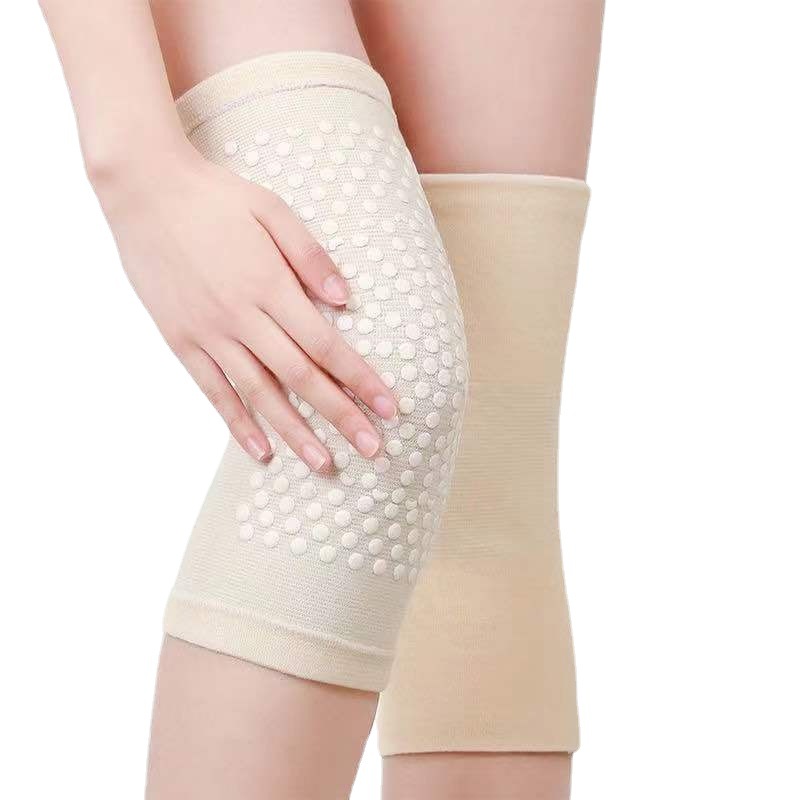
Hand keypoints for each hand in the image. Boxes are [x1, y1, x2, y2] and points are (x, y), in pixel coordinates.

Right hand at [95, 145, 396, 470]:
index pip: (327, 345)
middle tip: (373, 450)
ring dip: (295, 432)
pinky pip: (213, 391)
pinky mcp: (181, 341)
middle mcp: (241, 317)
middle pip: (301, 378)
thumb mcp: (272, 209)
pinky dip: (238, 424)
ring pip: (259, 394)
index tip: (390, 408)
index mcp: (270, 285)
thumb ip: (310, 256)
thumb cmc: (215, 198)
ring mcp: (208, 333)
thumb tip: (345, 300)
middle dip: (341, 416)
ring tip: (324, 464)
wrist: (142, 190)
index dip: (361, 380)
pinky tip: (260, 451)